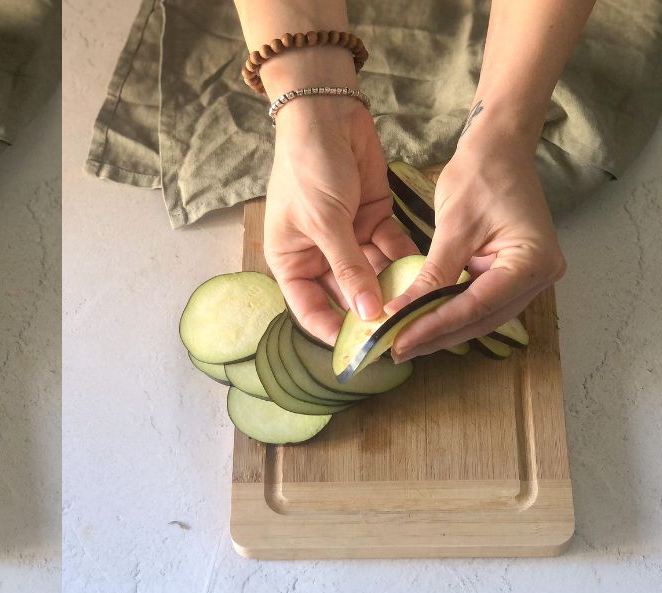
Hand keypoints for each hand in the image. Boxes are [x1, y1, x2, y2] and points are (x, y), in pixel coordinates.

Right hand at [265, 97, 418, 343]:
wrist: (325, 115)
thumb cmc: (308, 169)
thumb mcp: (325, 223)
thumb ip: (349, 270)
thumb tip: (370, 315)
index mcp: (290, 260)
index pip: (311, 310)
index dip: (335, 331)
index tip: (364, 351)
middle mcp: (317, 254)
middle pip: (345, 296)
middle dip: (371, 312)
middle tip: (401, 333)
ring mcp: (346, 238)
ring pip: (373, 275)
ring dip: (393, 288)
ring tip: (420, 307)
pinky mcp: (371, 219)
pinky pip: (391, 249)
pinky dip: (406, 260)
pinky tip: (427, 275)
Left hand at [386, 132, 564, 361]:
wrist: (499, 150)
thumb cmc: (480, 177)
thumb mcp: (453, 228)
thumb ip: (433, 275)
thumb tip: (402, 312)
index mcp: (533, 262)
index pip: (477, 306)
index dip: (436, 326)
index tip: (399, 339)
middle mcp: (540, 276)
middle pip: (482, 319)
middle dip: (437, 335)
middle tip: (396, 350)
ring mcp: (529, 278)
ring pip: (481, 317)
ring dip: (443, 330)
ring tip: (404, 342)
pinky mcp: (513, 275)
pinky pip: (480, 302)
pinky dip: (451, 313)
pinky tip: (422, 323)